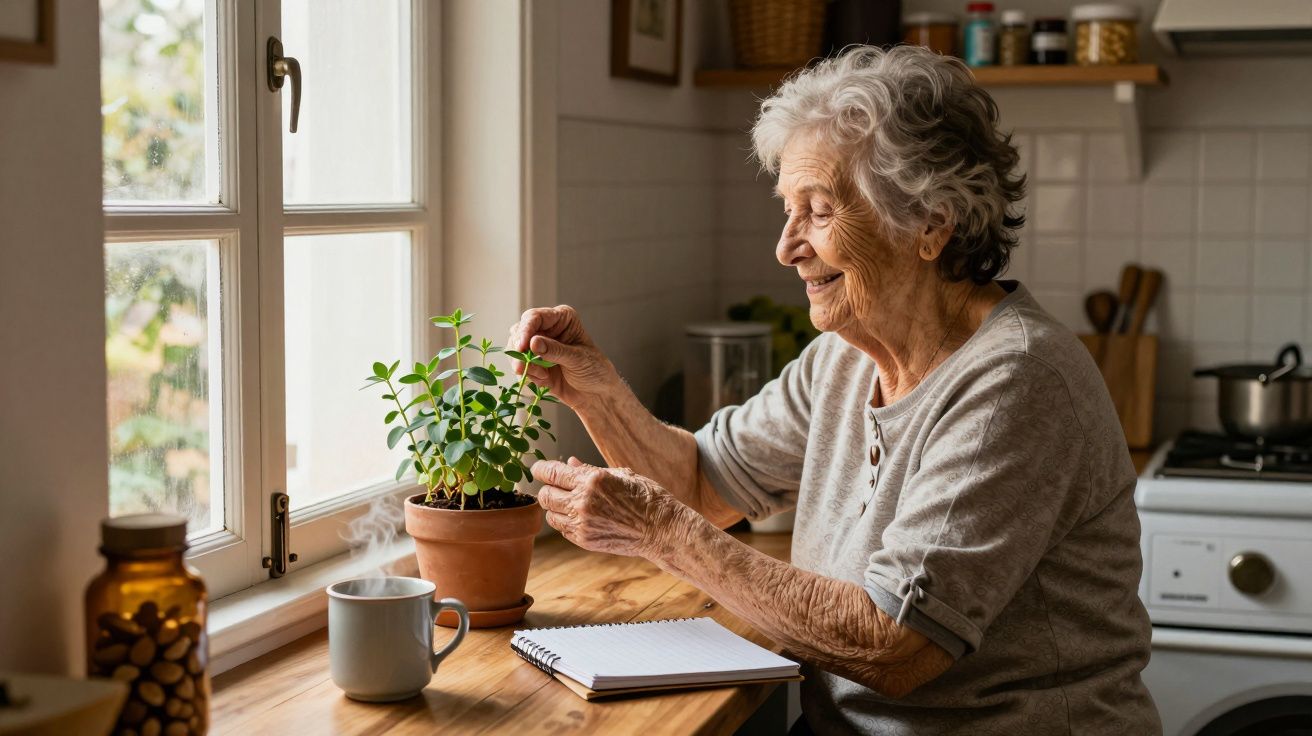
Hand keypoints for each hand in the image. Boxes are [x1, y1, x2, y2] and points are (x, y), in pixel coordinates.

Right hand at [507, 306, 619, 409]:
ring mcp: (539, 346)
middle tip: (523, 366)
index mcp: (562, 319)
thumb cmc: (595, 370)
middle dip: (519, 350)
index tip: (522, 347)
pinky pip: (520, 365)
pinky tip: (544, 380)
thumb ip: (555, 351)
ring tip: (542, 375)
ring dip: (523, 364)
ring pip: (515, 349)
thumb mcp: (577, 359)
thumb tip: (532, 343)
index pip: (534, 317)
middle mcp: (548, 329)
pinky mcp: (534, 363)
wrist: (597, 395)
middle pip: (519, 331)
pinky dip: (528, 374)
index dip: (525, 330)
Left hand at [534, 458, 687, 557]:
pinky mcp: (584, 540)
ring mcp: (582, 524)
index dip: (540, 469)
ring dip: (555, 508)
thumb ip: (589, 470)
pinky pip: (562, 530)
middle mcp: (582, 502)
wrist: (660, 529)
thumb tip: (569, 462)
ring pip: (550, 515)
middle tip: (555, 486)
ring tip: (569, 503)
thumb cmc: (645, 497)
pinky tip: (579, 517)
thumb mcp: (621, 474)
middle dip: (547, 489)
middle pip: (545, 495)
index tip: (538, 468)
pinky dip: (565, 522)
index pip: (551, 473)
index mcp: (591, 480)